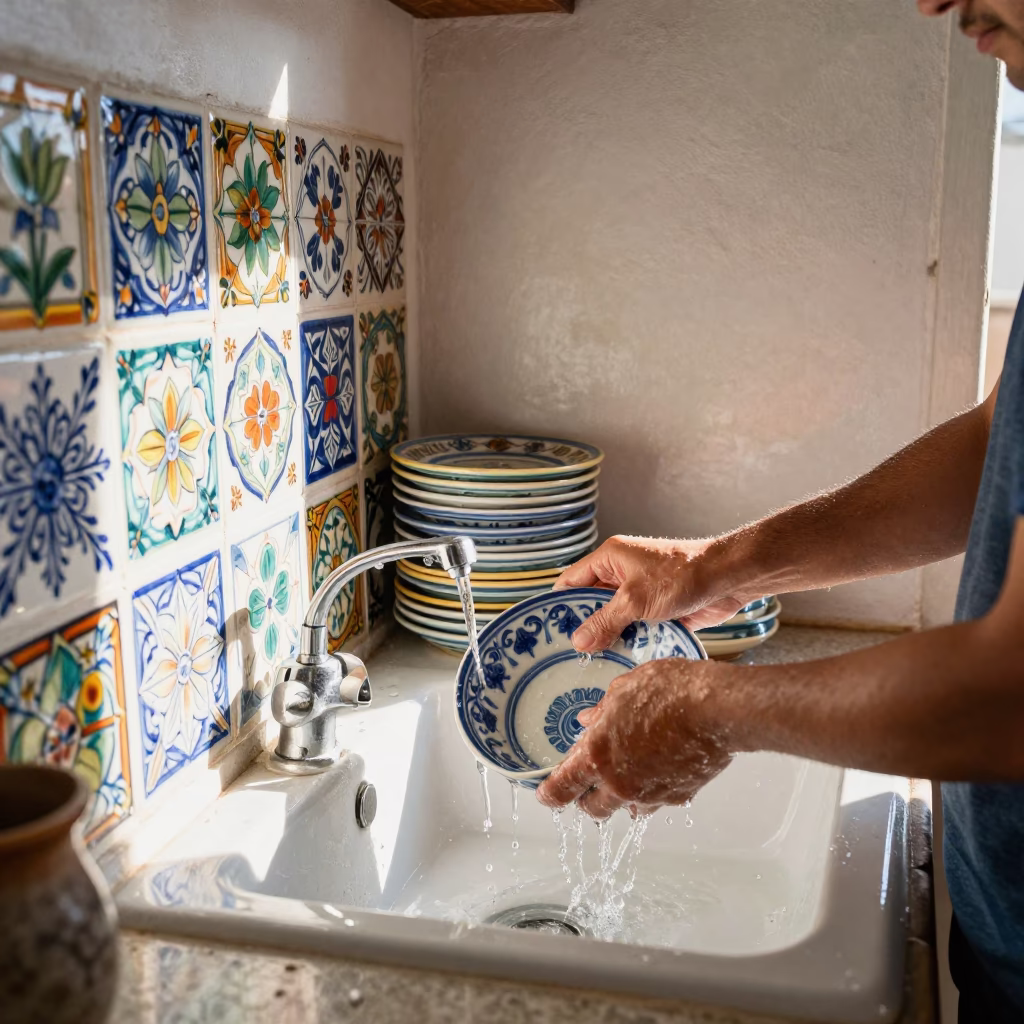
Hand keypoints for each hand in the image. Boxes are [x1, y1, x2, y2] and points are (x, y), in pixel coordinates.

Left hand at [536, 658, 733, 818]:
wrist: (717, 709)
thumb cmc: (669, 691)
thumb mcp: (624, 690)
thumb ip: (603, 711)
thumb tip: (589, 720)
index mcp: (597, 755)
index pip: (562, 788)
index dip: (549, 795)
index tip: (545, 796)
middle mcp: (620, 783)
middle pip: (592, 809)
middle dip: (586, 798)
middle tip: (589, 782)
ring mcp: (651, 795)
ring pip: (627, 810)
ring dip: (621, 798)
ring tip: (629, 774)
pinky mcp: (679, 797)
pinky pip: (658, 802)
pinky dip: (653, 792)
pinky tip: (660, 769)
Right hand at [554, 535, 758, 651]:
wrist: (729, 579)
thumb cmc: (682, 575)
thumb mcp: (635, 600)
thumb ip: (605, 621)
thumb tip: (578, 642)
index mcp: (610, 558)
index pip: (572, 580)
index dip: (560, 603)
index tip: (547, 629)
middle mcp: (622, 573)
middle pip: (592, 602)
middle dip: (584, 626)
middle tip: (568, 654)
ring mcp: (641, 592)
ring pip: (615, 619)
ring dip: (609, 637)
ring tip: (590, 664)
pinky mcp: (658, 610)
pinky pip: (635, 628)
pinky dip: (630, 642)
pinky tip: (619, 662)